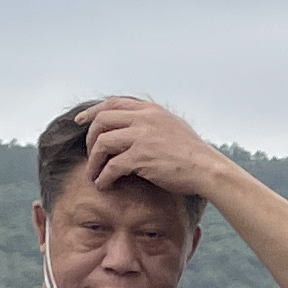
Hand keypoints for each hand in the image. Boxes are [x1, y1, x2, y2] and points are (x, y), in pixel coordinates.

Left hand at [82, 96, 235, 211]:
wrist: (207, 168)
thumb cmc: (192, 153)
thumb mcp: (173, 126)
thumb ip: (152, 122)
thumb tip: (136, 124)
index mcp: (150, 110)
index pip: (113, 103)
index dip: (93, 112)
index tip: (81, 121)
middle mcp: (144, 119)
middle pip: (101, 120)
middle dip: (90, 139)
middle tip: (90, 155)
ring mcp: (142, 137)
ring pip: (102, 143)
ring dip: (94, 161)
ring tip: (94, 174)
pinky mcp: (141, 157)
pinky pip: (112, 166)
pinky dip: (103, 176)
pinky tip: (103, 184)